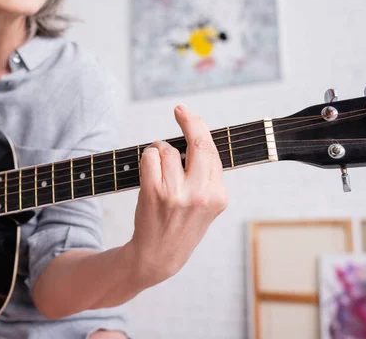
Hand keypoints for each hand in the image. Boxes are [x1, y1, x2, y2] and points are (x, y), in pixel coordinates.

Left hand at [127, 105, 227, 287]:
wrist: (158, 255)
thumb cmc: (181, 224)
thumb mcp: (206, 204)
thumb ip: (207, 174)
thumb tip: (196, 133)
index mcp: (218, 195)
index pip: (211, 150)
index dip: (198, 127)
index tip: (187, 113)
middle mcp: (201, 194)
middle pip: (197, 142)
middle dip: (188, 120)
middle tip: (179, 110)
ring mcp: (176, 193)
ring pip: (167, 149)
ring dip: (159, 151)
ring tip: (160, 171)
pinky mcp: (153, 193)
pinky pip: (149, 157)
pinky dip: (147, 157)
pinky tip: (149, 171)